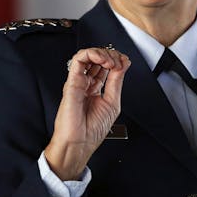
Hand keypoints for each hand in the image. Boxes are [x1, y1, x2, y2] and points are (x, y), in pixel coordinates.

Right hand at [44, 47, 130, 179]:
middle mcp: (86, 83)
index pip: (105, 66)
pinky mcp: (72, 81)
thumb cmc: (92, 130)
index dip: (116, 60)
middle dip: (111, 55)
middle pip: (97, 58)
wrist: (80, 143)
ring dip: (102, 53)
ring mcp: (78, 81)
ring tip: (111, 62)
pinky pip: (78, 59)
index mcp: (95, 88)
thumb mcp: (112, 102)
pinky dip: (92, 54)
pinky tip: (103, 61)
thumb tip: (123, 63)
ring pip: (88, 55)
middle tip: (119, 62)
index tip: (125, 62)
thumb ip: (116, 81)